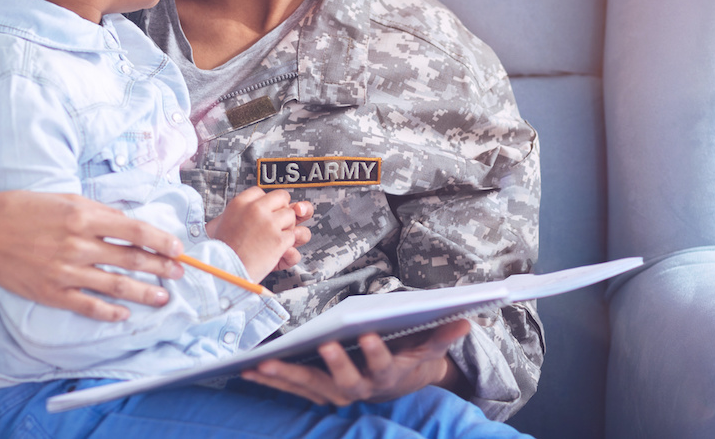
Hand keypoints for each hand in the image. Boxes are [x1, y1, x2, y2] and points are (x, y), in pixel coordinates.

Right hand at [0, 191, 184, 320]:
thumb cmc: (26, 209)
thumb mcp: (66, 199)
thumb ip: (100, 213)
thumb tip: (130, 225)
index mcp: (84, 217)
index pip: (135, 231)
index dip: (161, 241)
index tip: (178, 248)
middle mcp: (78, 245)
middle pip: (131, 260)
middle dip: (160, 268)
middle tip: (179, 273)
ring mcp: (65, 271)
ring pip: (115, 286)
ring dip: (144, 293)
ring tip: (163, 297)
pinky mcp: (52, 292)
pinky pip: (87, 306)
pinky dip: (109, 312)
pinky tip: (125, 314)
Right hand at [205, 187, 312, 280]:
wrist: (224, 270)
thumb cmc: (223, 250)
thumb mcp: (224, 221)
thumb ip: (243, 211)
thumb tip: (263, 207)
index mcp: (240, 203)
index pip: (260, 191)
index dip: (264, 203)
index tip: (263, 212)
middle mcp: (255, 209)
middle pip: (281, 197)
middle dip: (282, 209)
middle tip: (275, 222)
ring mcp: (269, 224)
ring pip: (291, 215)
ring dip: (286, 227)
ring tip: (272, 238)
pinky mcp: (278, 240)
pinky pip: (293, 235)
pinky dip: (287, 244)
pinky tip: (273, 250)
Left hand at [240, 318, 470, 405]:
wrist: (401, 384)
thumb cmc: (411, 357)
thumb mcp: (429, 346)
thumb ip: (442, 335)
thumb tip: (466, 321)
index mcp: (387, 374)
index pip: (382, 365)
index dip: (374, 352)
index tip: (366, 333)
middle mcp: (361, 389)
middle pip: (341, 383)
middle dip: (328, 366)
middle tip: (316, 346)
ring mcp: (337, 393)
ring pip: (310, 387)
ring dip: (286, 377)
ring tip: (261, 365)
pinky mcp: (318, 391)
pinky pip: (293, 387)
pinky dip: (272, 380)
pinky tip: (249, 371)